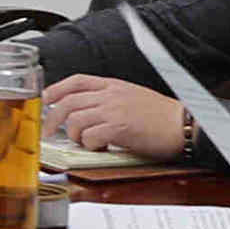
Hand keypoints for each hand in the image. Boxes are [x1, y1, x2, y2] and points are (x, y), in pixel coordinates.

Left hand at [39, 75, 186, 162]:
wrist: (183, 125)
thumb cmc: (162, 116)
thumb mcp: (133, 97)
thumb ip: (109, 100)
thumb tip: (88, 113)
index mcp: (114, 85)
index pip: (77, 81)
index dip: (56, 90)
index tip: (46, 100)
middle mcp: (111, 95)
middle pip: (69, 102)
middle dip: (53, 119)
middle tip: (50, 132)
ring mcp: (114, 110)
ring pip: (75, 120)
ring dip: (74, 135)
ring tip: (85, 142)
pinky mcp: (119, 128)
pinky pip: (90, 136)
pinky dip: (89, 145)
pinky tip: (100, 147)